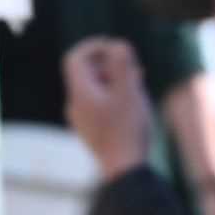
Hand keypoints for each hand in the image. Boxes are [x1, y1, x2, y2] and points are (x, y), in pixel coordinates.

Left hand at [62, 38, 154, 176]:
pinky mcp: (92, 131)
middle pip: (86, 72)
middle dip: (109, 63)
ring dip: (115, 80)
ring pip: (95, 89)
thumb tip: (118, 44)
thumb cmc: (127, 129)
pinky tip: (134, 103)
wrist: (124, 170)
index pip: (75, 58)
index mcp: (80, 93)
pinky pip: (99, 104)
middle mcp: (75, 105)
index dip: (94, 46)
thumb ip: (122, 64)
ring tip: (138, 83)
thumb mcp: (129, 91)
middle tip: (134, 67)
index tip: (115, 46)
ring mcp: (82, 120)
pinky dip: (114, 96)